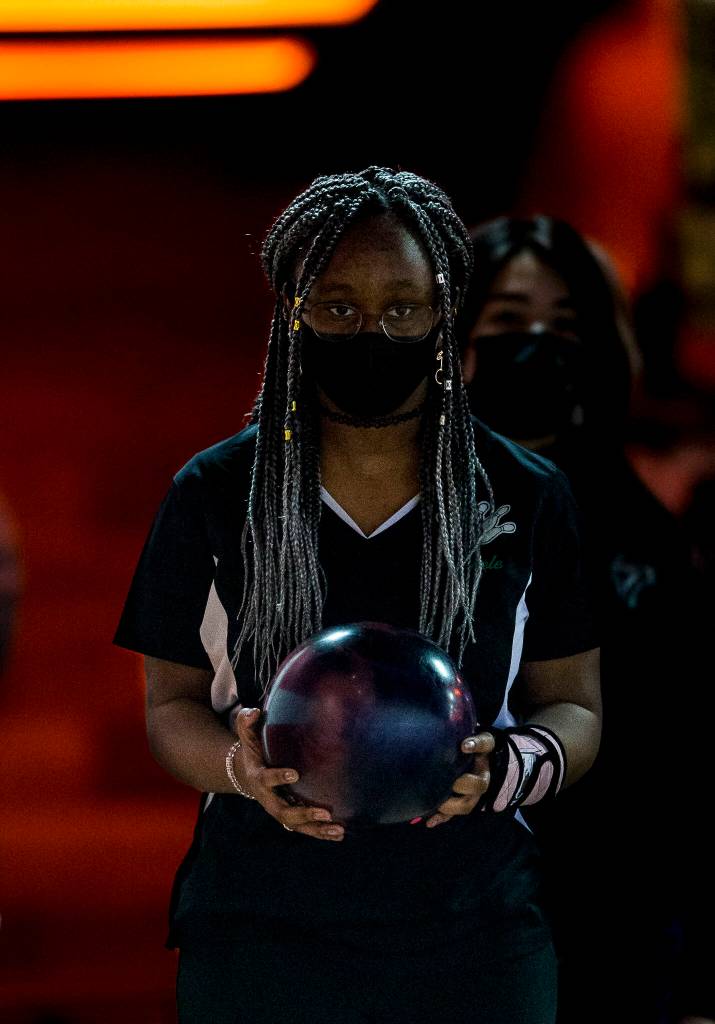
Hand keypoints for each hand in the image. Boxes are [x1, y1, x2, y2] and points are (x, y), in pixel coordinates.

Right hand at [233, 707, 344, 840]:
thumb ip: (246, 722)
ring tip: (338, 830)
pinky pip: (305, 829)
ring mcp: (280, 811)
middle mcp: (269, 799)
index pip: (267, 779)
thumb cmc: (253, 752)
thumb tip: (254, 711)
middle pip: (284, 812)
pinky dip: (321, 833)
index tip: (295, 773)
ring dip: (318, 830)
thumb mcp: (247, 736)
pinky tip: (341, 833)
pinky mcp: (291, 818)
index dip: (279, 777)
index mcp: (259, 778)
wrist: (247, 776)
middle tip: (324, 813)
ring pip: (297, 826)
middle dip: (304, 814)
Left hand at [424, 732, 494, 827]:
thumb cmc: (471, 748)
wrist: (487, 767)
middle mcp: (483, 777)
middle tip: (448, 781)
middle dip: (461, 784)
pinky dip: (442, 818)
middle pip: (478, 784)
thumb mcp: (472, 736)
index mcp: (485, 753)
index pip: (485, 745)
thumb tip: (447, 712)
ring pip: (466, 804)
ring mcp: (475, 794)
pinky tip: (429, 821)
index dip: (475, 745)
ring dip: (449, 806)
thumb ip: (465, 731)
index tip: (463, 744)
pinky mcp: (465, 804)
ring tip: (432, 806)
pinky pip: (455, 814)